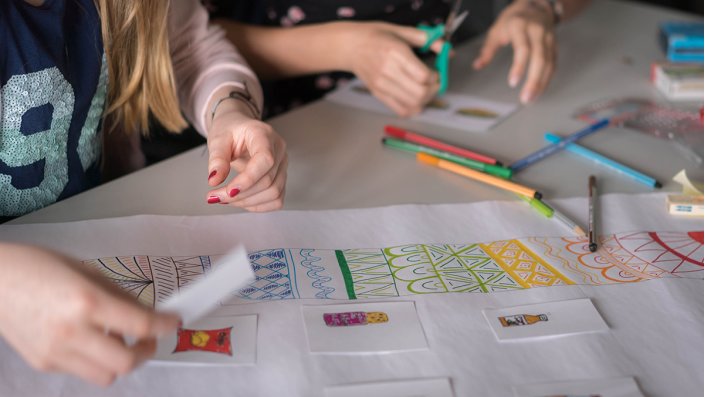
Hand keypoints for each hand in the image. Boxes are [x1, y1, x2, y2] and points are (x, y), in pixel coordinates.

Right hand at [0, 243, 178, 385]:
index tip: (173, 322)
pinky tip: (89, 339)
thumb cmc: (35, 267)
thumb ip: (118, 295)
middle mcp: (72, 331)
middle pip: (126, 362)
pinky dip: (94, 360)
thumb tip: (146, 311)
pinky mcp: (43, 363)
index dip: (164, 325)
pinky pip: (81, 372)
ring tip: (119, 340)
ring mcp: (55, 352)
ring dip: (120, 360)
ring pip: (106, 375)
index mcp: (86, 301)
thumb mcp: (86, 271)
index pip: (140, 324)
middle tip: (148, 338)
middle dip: (146, 351)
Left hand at [206, 105, 287, 211]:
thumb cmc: (230, 130)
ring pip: (274, 193)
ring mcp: (282, 165)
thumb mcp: (218, 139)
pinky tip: (240, 201)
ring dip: (248, 202)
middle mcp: (279, 150)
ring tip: (225, 199)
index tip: (228, 190)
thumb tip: (214, 180)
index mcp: (264, 135)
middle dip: (240, 195)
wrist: (238, 129)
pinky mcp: (281, 178)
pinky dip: (258, 205)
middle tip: (214, 197)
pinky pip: (276, 199)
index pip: (266, 160)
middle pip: (268, 181)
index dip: (249, 179)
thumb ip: (217, 159)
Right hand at [345, 22, 443, 116]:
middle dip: (434, 89)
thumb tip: (447, 51)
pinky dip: (413, 109)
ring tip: (425, 90)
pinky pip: (401, 110)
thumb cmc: (376, 36)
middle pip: (420, 93)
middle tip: (434, 82)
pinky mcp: (378, 94)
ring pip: (413, 104)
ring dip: (426, 100)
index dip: (435, 76)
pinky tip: (415, 99)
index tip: (436, 71)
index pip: (423, 75)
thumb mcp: (402, 31)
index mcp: (395, 52)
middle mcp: (387, 70)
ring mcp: (381, 85)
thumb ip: (427, 40)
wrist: (350, 46)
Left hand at [473, 0, 556, 103]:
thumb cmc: (513, 20)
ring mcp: (549, 38)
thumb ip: (488, 49)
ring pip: (549, 63)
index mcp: (520, 26)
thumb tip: (477, 65)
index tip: (512, 83)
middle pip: (539, 58)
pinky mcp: (555, 46)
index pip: (523, 49)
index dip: (519, 67)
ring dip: (541, 83)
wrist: (535, 6)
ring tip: (531, 99)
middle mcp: (537, 32)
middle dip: (533, 80)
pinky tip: (539, 91)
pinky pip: (553, 64)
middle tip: (525, 98)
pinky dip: (547, 79)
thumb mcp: (496, 30)